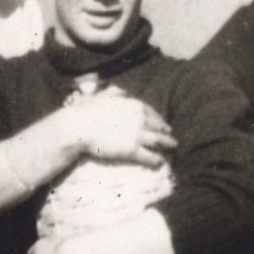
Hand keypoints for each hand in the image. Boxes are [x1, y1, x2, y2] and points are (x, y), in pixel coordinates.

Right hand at [61, 97, 176, 166]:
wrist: (80, 127)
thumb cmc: (87, 111)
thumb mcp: (102, 95)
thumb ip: (114, 92)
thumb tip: (122, 91)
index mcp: (133, 105)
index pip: (151, 112)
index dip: (158, 118)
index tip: (162, 122)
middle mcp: (139, 119)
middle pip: (158, 126)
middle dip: (166, 131)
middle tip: (171, 135)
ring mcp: (137, 135)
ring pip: (158, 140)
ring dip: (167, 143)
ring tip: (173, 146)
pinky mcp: (132, 150)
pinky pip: (149, 156)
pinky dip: (156, 159)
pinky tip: (161, 162)